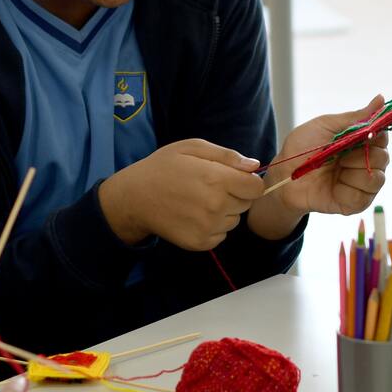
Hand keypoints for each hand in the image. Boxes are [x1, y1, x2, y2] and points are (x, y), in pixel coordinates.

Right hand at [99, 139, 264, 249]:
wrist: (135, 198)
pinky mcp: (200, 243)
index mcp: (217, 179)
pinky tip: (194, 215)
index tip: (234, 179)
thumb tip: (254, 166)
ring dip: (224, 212)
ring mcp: (208, 227)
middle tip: (209, 187)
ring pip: (234, 220)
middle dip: (235, 195)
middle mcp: (215, 206)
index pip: (256, 187)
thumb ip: (227, 156)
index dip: (248, 181)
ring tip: (199, 201)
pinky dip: (213, 227)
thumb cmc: (164, 167)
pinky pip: (221, 235)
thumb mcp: (192, 148)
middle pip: (247, 204)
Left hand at [250, 96, 390, 240]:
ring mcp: (361, 184)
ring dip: (354, 172)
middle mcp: (366, 162)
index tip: (361, 134)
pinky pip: (363, 198)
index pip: (383, 136)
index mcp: (361, 141)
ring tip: (335, 170)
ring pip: (377, 179)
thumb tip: (381, 98)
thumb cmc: (301, 148)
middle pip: (383, 158)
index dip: (375, 135)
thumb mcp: (326, 126)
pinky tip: (334, 186)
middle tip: (339, 154)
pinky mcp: (354, 203)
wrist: (283, 175)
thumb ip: (355, 117)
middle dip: (361, 154)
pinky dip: (347, 191)